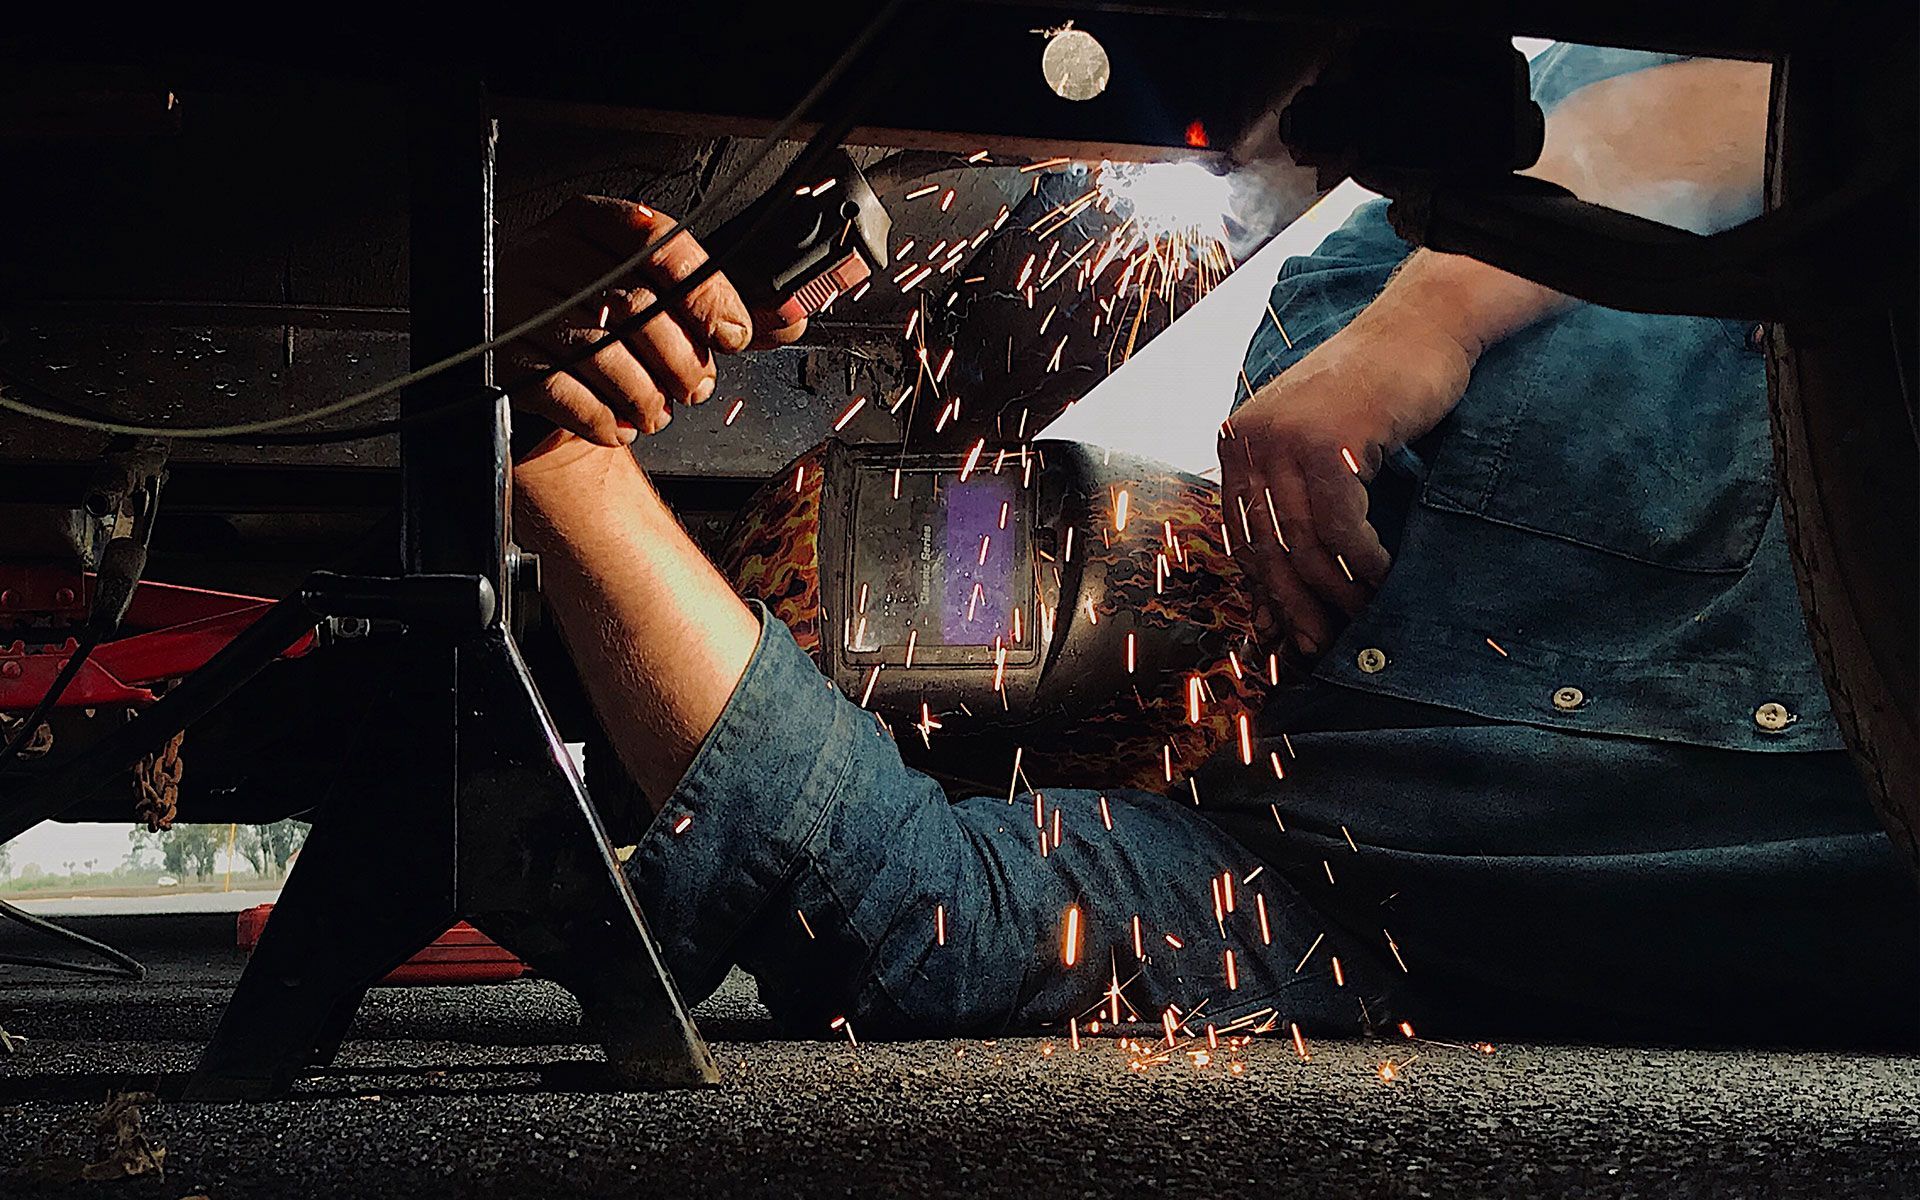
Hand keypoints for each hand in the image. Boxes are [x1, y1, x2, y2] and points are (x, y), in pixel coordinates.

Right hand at [498, 195, 805, 454]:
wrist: (542, 374)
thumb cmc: (612, 331)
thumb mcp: (664, 305)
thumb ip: (723, 307)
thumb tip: (789, 318)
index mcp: (593, 223)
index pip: (657, 240)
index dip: (705, 293)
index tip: (734, 333)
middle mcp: (551, 254)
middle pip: (635, 303)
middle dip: (682, 358)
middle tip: (697, 387)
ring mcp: (521, 306)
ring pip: (603, 352)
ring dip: (646, 397)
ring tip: (658, 411)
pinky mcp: (507, 359)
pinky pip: (564, 394)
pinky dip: (603, 420)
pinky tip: (620, 426)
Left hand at [1220, 295, 1474, 657]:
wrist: (1420, 332)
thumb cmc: (1377, 396)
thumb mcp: (1320, 449)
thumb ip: (1296, 508)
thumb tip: (1278, 601)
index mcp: (1238, 443)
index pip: (1243, 535)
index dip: (1266, 591)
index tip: (1289, 633)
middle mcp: (1250, 439)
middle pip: (1267, 545)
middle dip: (1296, 605)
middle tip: (1321, 646)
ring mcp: (1285, 438)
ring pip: (1305, 542)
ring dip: (1337, 590)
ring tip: (1362, 618)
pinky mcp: (1328, 441)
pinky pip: (1341, 524)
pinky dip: (1364, 560)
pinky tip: (1383, 578)